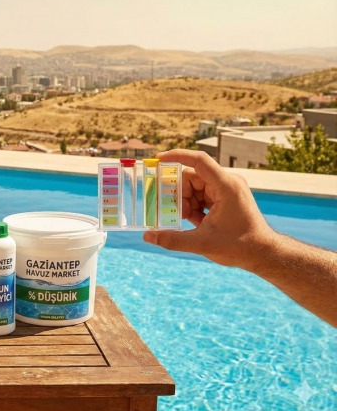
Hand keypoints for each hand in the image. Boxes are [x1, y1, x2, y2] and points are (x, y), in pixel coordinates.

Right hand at [143, 149, 276, 269]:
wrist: (263, 253)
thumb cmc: (240, 246)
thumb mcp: (202, 243)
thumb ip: (173, 239)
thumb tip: (148, 237)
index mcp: (226, 186)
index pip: (199, 161)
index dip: (177, 156)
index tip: (157, 159)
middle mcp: (227, 182)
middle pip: (192, 177)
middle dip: (177, 193)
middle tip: (168, 209)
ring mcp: (226, 189)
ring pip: (194, 187)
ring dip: (185, 202)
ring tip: (185, 220)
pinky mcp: (225, 198)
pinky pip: (201, 195)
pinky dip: (193, 207)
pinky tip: (193, 222)